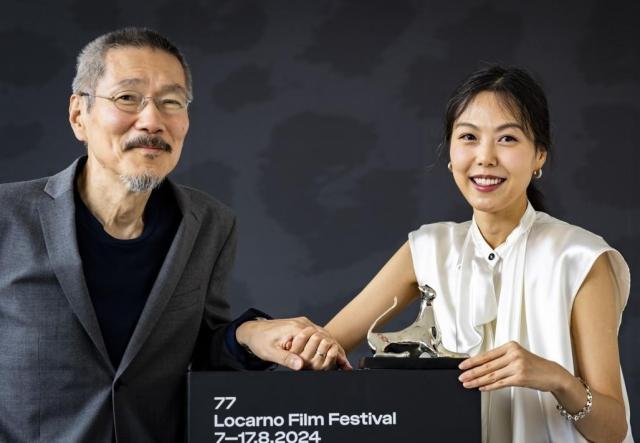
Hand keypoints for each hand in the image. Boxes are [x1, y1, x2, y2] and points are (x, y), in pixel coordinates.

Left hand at [236, 317, 350, 370]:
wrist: (252, 330)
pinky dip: (326, 343)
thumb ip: (286, 358)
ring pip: (323, 334)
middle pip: (326, 336)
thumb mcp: (270, 352)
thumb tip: (300, 365)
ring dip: (332, 346)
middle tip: (346, 365)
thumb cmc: (260, 341)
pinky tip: (331, 351)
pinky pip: (317, 333)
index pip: (321, 339)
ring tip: (342, 361)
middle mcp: (302, 323)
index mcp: (297, 328)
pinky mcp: (301, 326)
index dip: (332, 351)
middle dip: (336, 350)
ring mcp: (303, 324)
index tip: (341, 362)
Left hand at [458, 341, 569, 391]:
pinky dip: (489, 386)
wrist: (553, 374)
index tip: (463, 365)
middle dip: (472, 372)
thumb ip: (502, 358)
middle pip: (487, 365)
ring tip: (468, 383)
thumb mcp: (518, 355)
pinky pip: (501, 383)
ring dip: (477, 380)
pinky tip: (481, 388)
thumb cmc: (535, 365)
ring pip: (492, 375)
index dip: (473, 361)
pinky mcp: (520, 378)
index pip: (487, 354)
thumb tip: (481, 365)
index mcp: (511, 346)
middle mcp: (513, 355)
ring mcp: (517, 366)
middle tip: (461, 376)